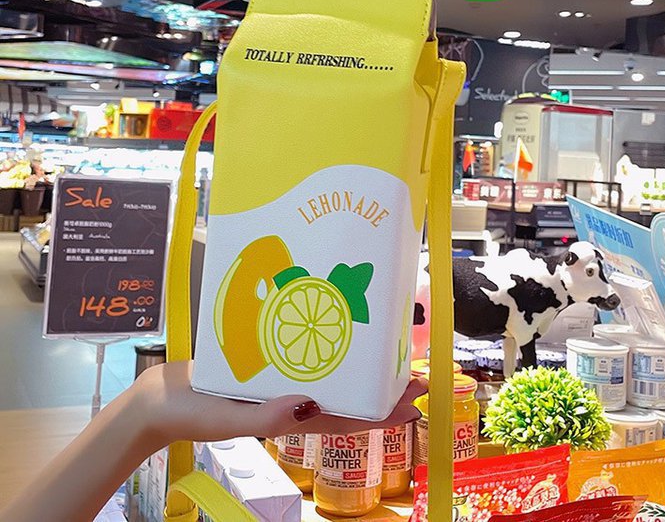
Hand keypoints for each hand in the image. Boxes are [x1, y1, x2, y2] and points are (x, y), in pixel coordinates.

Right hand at [132, 360, 426, 446]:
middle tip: (415, 370)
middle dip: (381, 387)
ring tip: (387, 350)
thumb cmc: (192, 414)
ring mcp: (282, 382)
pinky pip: (302, 357)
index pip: (348, 418)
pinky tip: (334, 332)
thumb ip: (266, 418)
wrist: (159, 398)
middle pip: (348, 396)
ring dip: (359, 367)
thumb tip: (308, 407)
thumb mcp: (229, 420)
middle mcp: (294, 400)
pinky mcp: (267, 364)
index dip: (384, 412)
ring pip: (330, 375)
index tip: (417, 399)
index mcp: (291, 418)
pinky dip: (324, 349)